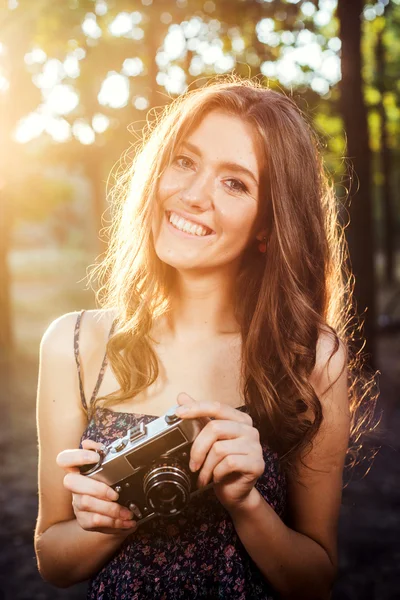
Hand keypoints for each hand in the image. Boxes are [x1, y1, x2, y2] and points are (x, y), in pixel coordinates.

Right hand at [56, 439, 137, 534]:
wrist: (112, 515)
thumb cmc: (109, 486)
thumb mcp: (109, 469)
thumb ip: (101, 453)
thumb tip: (88, 443)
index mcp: (78, 470)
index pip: (64, 459)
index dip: (77, 456)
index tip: (95, 457)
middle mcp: (74, 487)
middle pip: (71, 482)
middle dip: (96, 487)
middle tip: (115, 494)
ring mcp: (77, 503)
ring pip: (86, 503)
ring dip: (110, 508)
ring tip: (126, 511)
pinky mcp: (83, 520)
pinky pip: (94, 520)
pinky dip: (113, 521)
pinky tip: (125, 520)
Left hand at [175, 393, 264, 511]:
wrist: (235, 492)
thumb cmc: (222, 465)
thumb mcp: (209, 439)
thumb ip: (199, 418)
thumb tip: (182, 396)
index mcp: (239, 419)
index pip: (217, 407)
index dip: (197, 407)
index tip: (179, 413)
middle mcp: (250, 430)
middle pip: (215, 428)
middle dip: (198, 448)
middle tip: (193, 464)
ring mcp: (255, 446)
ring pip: (219, 448)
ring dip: (206, 466)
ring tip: (204, 475)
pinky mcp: (257, 463)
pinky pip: (228, 463)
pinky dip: (217, 473)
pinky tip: (217, 478)